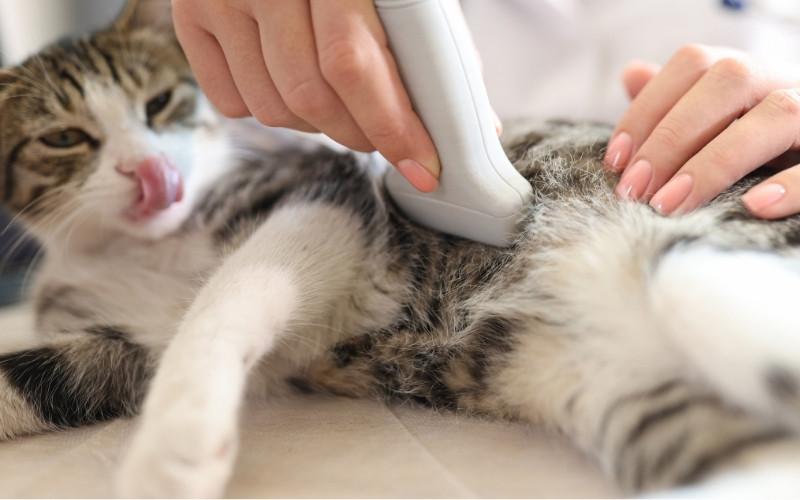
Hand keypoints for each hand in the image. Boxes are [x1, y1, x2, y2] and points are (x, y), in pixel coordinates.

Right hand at [171, 0, 439, 191]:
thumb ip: (426, 44)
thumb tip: (465, 124)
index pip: (351, 63)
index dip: (390, 125)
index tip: (422, 164)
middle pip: (308, 97)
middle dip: (360, 136)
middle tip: (385, 140)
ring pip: (272, 109)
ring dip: (318, 126)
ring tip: (340, 106)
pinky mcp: (188, 16)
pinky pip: (232, 102)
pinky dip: (272, 109)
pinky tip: (293, 85)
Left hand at [605, 44, 799, 218]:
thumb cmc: (756, 150)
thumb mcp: (716, 125)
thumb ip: (676, 105)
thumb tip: (632, 74)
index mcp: (747, 73)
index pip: (694, 63)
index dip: (647, 108)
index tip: (615, 161)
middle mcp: (784, 83)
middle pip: (730, 81)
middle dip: (672, 136)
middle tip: (635, 190)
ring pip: (779, 114)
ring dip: (716, 162)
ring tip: (670, 204)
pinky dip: (791, 185)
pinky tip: (753, 206)